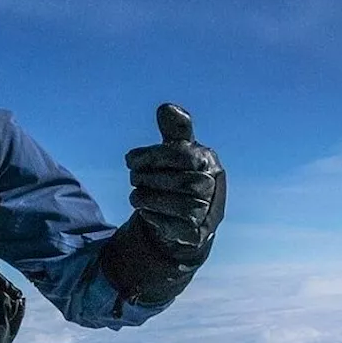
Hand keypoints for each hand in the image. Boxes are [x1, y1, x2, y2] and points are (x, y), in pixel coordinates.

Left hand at [100, 104, 226, 305]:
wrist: (188, 218)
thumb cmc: (179, 175)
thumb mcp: (177, 151)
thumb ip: (174, 131)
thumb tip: (166, 108)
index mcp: (208, 161)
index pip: (182, 155)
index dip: (151, 156)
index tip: (129, 160)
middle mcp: (212, 186)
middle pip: (179, 180)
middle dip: (147, 177)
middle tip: (133, 177)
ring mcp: (207, 212)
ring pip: (175, 204)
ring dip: (146, 198)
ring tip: (136, 195)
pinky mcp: (195, 234)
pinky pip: (172, 226)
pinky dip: (153, 217)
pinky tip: (146, 211)